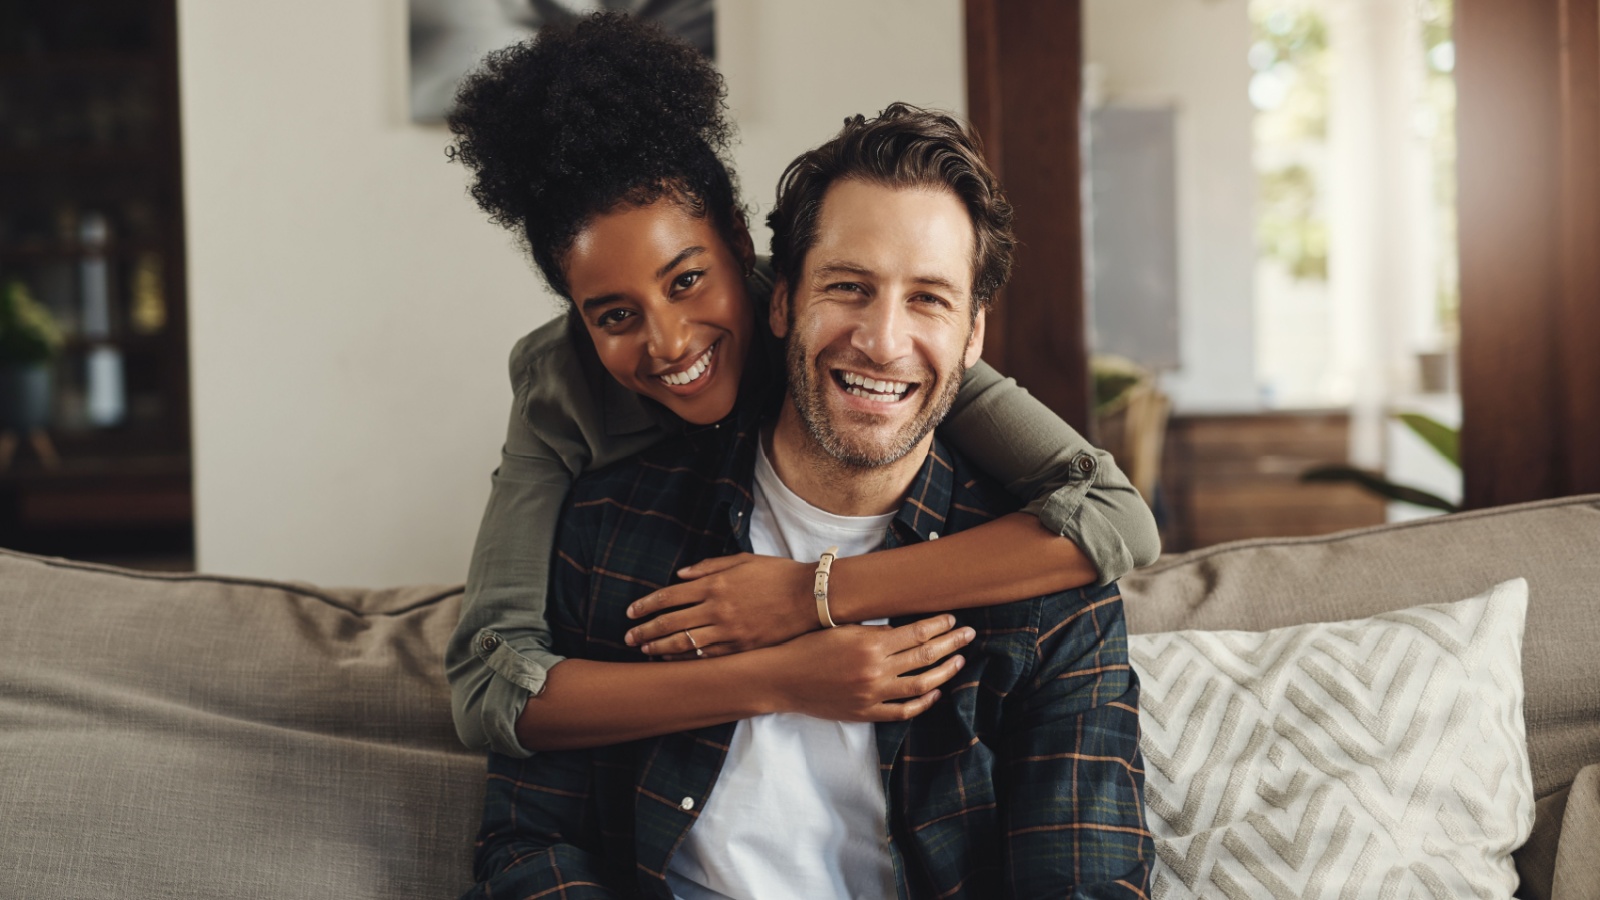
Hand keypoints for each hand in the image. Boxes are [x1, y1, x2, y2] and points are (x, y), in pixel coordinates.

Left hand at [624, 552, 816, 657]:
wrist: (809, 597)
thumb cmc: (777, 574)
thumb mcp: (742, 560)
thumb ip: (709, 566)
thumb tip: (680, 574)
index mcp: (714, 584)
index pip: (669, 596)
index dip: (646, 605)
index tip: (630, 612)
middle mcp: (717, 609)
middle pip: (670, 623)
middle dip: (645, 631)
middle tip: (628, 637)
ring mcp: (729, 631)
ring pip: (684, 643)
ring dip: (660, 648)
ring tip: (645, 651)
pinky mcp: (741, 647)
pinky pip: (707, 656)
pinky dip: (686, 659)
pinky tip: (674, 660)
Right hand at [762, 615, 976, 721]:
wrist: (783, 678)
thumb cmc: (809, 647)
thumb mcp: (843, 630)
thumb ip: (875, 631)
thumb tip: (905, 631)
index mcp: (870, 644)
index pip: (916, 633)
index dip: (938, 625)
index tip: (953, 619)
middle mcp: (875, 670)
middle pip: (925, 657)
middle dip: (951, 644)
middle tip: (969, 634)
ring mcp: (872, 695)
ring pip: (921, 686)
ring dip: (944, 672)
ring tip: (959, 661)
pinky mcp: (866, 713)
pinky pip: (902, 712)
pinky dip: (922, 703)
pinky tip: (935, 693)